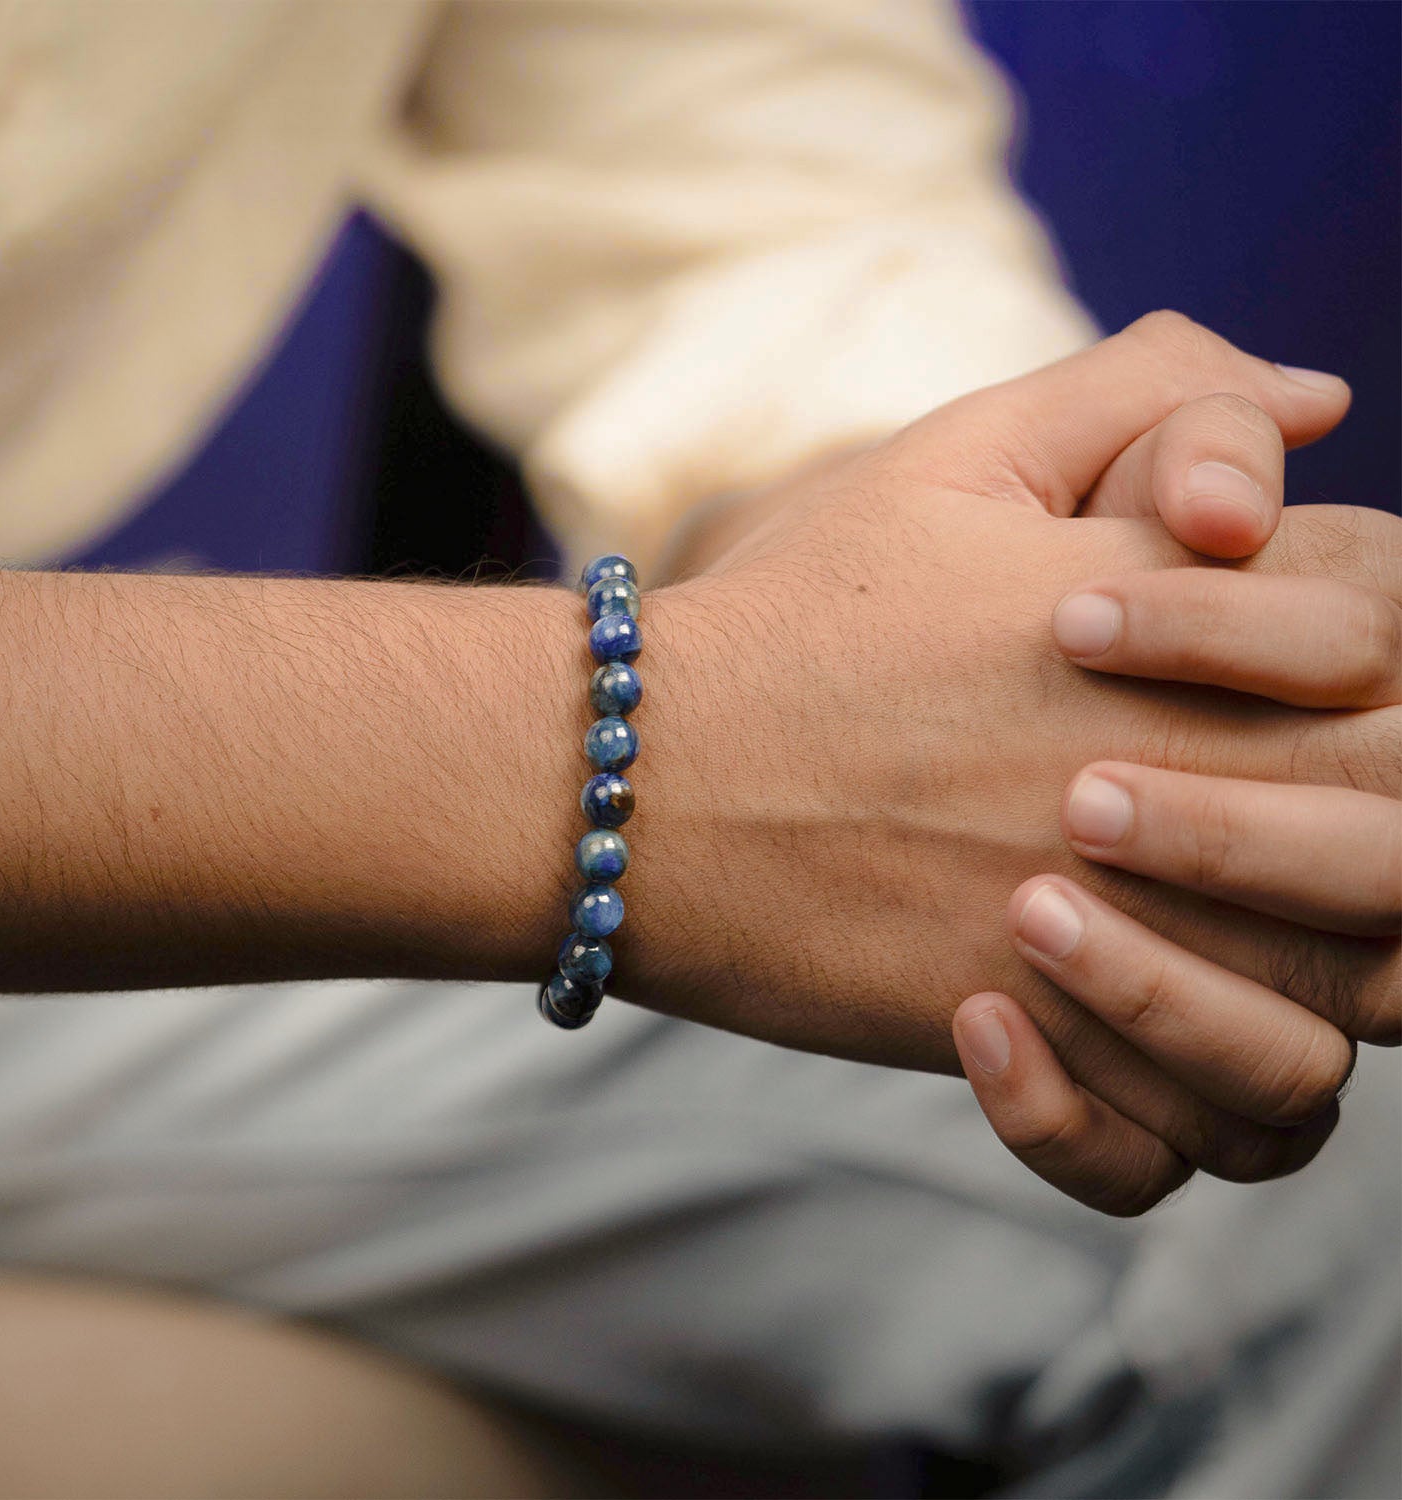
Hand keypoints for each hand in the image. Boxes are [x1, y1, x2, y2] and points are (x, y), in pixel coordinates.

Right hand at [623, 314, 1387, 1199]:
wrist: (641, 770)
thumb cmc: (803, 613)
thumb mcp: (962, 460)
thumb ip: (1151, 395)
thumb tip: (1327, 395)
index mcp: (1182, 641)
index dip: (1389, 697)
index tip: (1301, 713)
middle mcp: (1168, 790)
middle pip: (1393, 858)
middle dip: (1364, 858)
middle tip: (1252, 850)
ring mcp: (1103, 933)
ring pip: (1322, 1035)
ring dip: (1289, 1005)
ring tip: (1193, 963)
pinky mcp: (1026, 1042)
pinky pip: (1182, 1143)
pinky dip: (1167, 1119)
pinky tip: (1083, 1048)